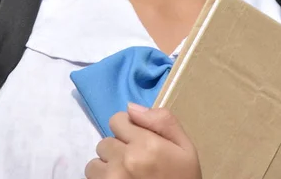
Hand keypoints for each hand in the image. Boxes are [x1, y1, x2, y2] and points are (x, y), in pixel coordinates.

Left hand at [85, 103, 201, 177]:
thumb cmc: (183, 178)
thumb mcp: (185, 148)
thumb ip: (162, 121)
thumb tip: (131, 107)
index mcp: (145, 144)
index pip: (116, 120)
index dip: (127, 128)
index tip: (138, 141)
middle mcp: (124, 160)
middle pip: (105, 142)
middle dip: (117, 149)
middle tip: (135, 162)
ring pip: (95, 163)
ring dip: (107, 167)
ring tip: (125, 176)